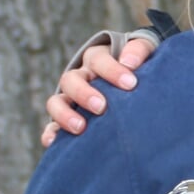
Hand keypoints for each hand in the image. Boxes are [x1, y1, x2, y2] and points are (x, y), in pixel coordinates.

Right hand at [39, 37, 157, 146]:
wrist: (134, 84)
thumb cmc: (138, 67)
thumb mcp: (143, 51)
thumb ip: (138, 51)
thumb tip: (129, 62)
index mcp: (96, 59)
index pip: (97, 60)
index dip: (111, 70)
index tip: (131, 84)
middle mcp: (80, 77)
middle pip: (70, 80)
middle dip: (84, 93)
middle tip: (102, 107)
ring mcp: (70, 99)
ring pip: (56, 102)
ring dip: (64, 114)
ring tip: (80, 127)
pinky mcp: (66, 119)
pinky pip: (51, 126)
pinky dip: (50, 133)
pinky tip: (53, 143)